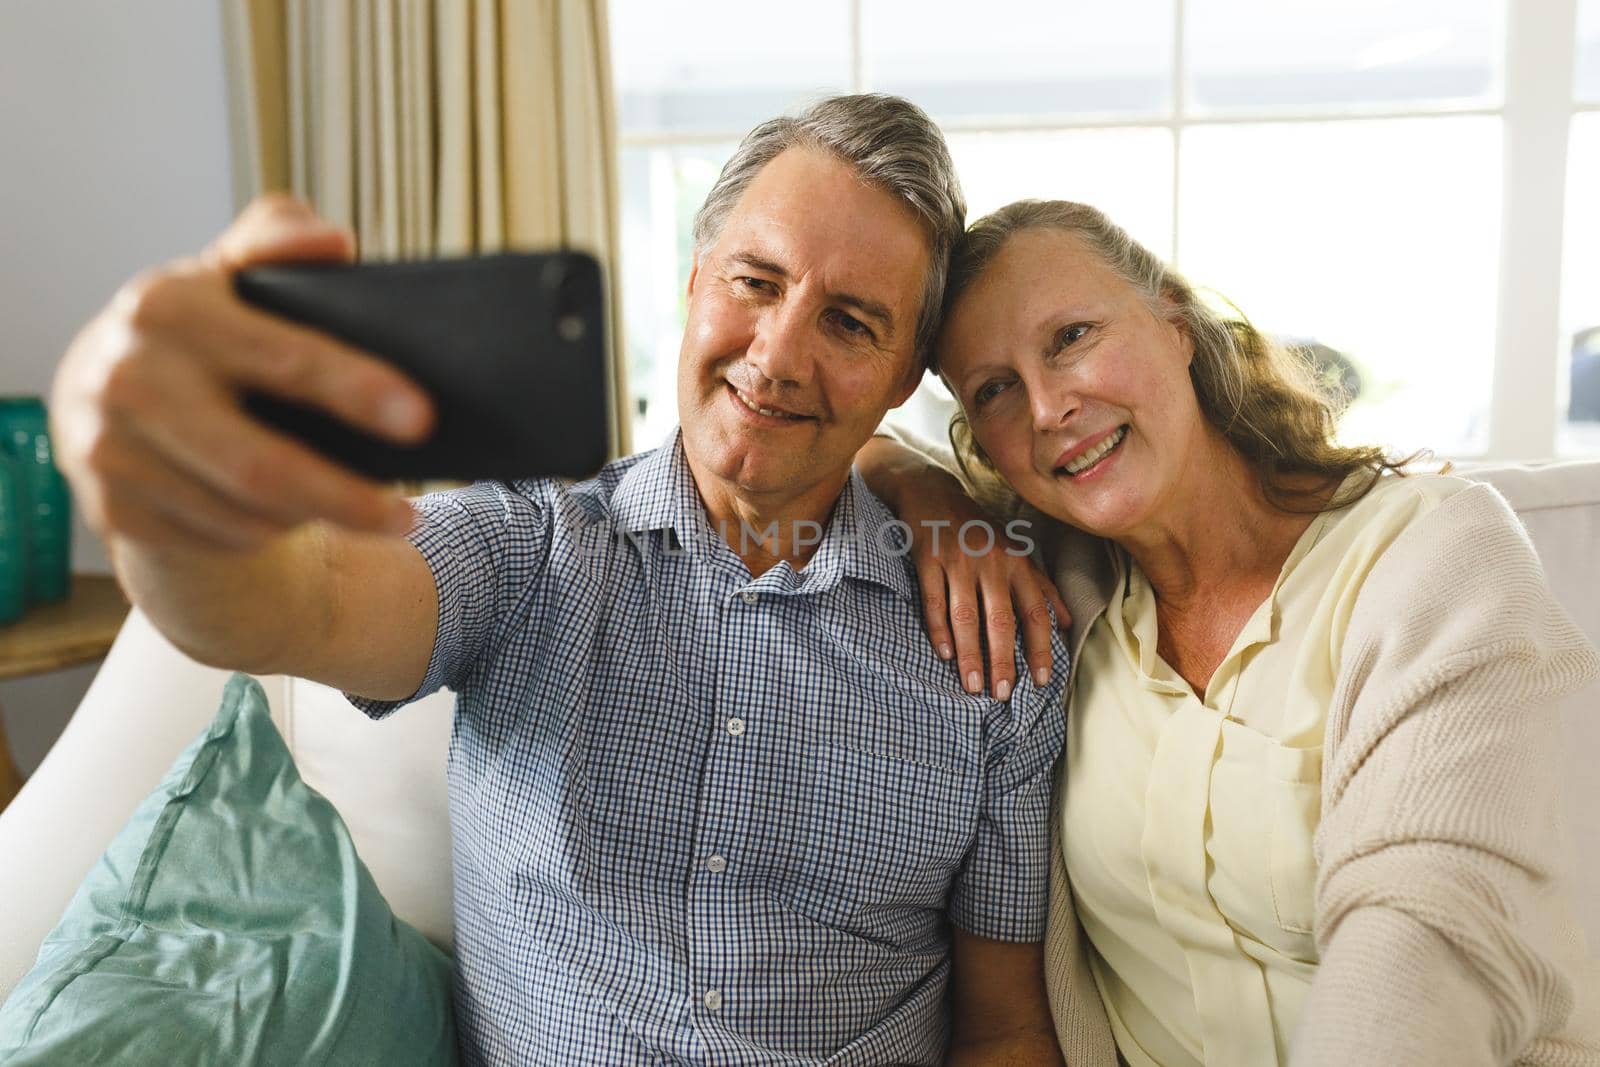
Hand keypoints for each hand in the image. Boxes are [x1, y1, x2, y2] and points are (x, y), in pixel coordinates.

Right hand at [50, 194, 435, 553]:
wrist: (103, 393)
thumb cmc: (199, 330)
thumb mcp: (229, 273)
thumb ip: (278, 241)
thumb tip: (332, 242)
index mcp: (168, 307)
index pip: (285, 357)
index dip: (357, 389)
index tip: (420, 419)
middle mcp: (129, 379)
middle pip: (262, 467)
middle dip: (346, 498)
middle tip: (410, 516)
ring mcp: (111, 450)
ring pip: (243, 514)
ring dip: (312, 518)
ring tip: (359, 510)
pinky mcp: (113, 508)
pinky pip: (217, 538)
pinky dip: (265, 532)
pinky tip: (289, 515)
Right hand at [904, 482, 1070, 700]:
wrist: (933, 494)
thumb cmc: (978, 531)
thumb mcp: (1016, 552)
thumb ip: (1041, 587)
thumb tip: (1067, 622)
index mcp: (1017, 564)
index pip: (1035, 613)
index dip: (1040, 648)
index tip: (1041, 681)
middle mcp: (992, 563)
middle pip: (1001, 620)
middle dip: (1003, 660)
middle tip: (1003, 694)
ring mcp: (959, 560)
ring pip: (967, 615)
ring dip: (971, 654)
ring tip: (972, 686)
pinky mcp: (929, 558)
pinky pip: (934, 600)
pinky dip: (939, 629)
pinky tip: (944, 654)